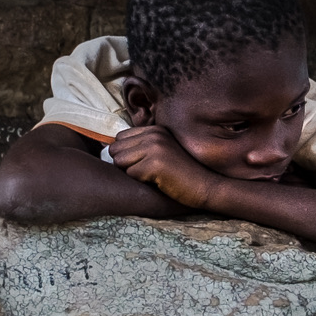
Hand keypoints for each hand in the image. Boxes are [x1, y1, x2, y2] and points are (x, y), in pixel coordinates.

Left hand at [108, 124, 223, 210]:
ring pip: (120, 162)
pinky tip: (159, 181)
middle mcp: (154, 135)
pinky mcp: (155, 163)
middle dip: (126, 164)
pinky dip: (142, 182)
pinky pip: (131, 175)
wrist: (206, 186)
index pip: (120, 138)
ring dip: (133, 173)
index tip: (143, 163)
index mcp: (155, 129)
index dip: (126, 155)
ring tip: (153, 176)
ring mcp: (155, 147)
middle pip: (116, 150)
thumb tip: (110, 150)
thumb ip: (142, 145)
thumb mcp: (164, 151)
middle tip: (147, 172)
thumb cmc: (182, 173)